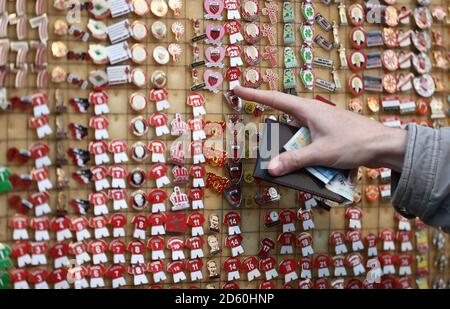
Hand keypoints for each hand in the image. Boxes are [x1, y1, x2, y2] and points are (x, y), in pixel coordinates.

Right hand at [233, 86, 406, 175]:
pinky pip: (309, 143)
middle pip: (284, 123)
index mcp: (307, 110)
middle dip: (276, 138)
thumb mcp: (321, 153)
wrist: (384, 145)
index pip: (274, 99)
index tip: (237, 89)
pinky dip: (306, 154)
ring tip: (294, 167)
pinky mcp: (328, 134)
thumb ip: (294, 161)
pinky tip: (312, 169)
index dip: (254, 94)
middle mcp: (312, 114)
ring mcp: (321, 124)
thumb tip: (271, 168)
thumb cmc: (354, 143)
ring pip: (297, 136)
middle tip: (269, 152)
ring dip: (294, 151)